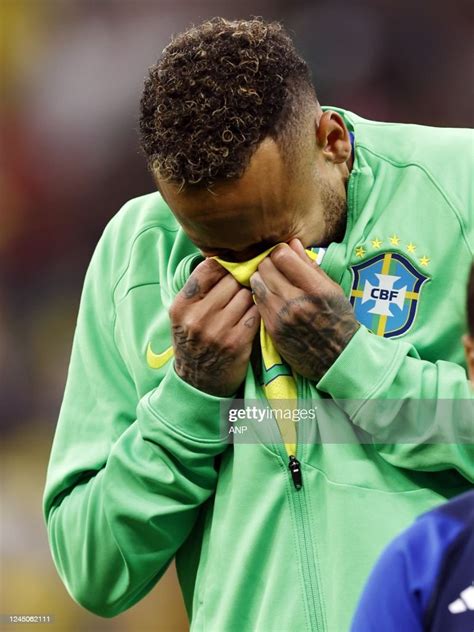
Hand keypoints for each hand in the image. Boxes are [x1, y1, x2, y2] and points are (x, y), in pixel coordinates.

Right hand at [169, 258, 259, 395]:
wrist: (198, 383)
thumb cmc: (193, 342)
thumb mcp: (184, 316)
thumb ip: (199, 290)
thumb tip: (223, 258)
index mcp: (182, 306)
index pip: (208, 268)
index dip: (225, 264)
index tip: (233, 265)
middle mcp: (197, 317)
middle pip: (232, 280)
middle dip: (242, 280)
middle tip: (247, 283)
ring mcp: (218, 331)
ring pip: (246, 295)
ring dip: (252, 295)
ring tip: (250, 300)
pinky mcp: (237, 343)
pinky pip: (255, 313)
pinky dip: (258, 310)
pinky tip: (255, 313)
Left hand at [249, 239, 358, 381]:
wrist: (337, 358)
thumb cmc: (338, 320)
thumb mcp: (332, 289)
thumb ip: (310, 266)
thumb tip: (292, 243)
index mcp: (316, 289)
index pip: (283, 256)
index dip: (281, 251)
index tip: (284, 254)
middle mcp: (297, 302)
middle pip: (266, 267)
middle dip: (270, 262)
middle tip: (275, 266)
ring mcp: (281, 317)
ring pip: (257, 282)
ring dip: (262, 277)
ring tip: (271, 280)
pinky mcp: (271, 329)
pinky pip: (256, 300)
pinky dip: (260, 293)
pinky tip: (269, 295)